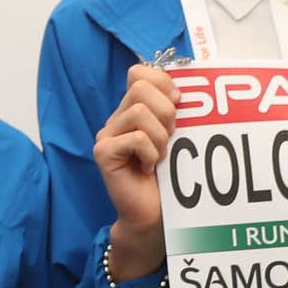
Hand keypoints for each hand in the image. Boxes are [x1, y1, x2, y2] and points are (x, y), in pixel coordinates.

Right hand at [94, 65, 178, 278]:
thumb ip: (175, 110)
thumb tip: (184, 87)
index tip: (178, 106)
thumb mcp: (178, 136)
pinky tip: (147, 168)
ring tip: (160, 157)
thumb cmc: (169, 178)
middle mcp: (117, 118)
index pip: (140, 72)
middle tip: (171, 139)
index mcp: (133, 110)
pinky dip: (150, 153)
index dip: (163, 84)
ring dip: (160, 137)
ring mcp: (107, 135)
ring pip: (141, 112)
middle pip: (142, 87)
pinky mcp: (103, 152)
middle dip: (167, 112)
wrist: (154, 215)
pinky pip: (136, 138)